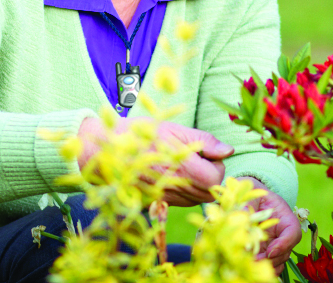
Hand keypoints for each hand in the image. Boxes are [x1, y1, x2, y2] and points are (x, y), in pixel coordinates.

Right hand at [77, 118, 233, 205]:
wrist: (104, 152)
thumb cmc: (140, 134)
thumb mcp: (174, 129)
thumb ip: (204, 141)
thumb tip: (229, 151)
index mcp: (183, 167)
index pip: (217, 178)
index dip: (216, 164)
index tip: (204, 152)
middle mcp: (175, 187)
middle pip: (210, 191)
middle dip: (210, 175)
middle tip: (195, 157)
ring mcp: (165, 197)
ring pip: (197, 198)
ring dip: (198, 184)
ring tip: (183, 164)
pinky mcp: (157, 202)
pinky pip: (182, 202)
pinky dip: (185, 190)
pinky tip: (173, 174)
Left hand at [240, 177, 301, 273]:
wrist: (246, 196)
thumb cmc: (251, 192)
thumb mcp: (250, 195)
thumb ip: (247, 205)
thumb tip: (241, 216)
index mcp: (284, 217)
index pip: (293, 232)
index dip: (284, 244)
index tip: (270, 251)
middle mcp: (282, 233)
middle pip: (286, 251)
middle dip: (271, 259)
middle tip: (254, 261)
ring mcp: (274, 243)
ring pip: (278, 260)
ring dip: (267, 266)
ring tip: (250, 266)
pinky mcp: (264, 250)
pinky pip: (269, 264)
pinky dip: (262, 268)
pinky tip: (250, 267)